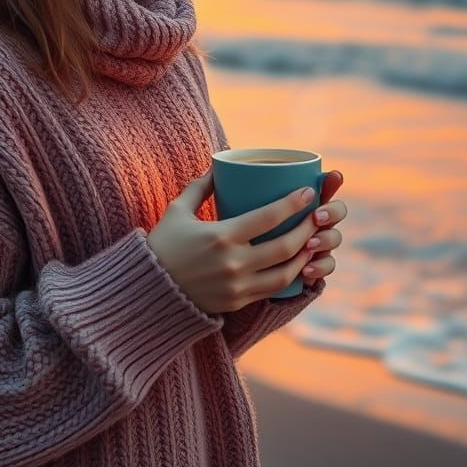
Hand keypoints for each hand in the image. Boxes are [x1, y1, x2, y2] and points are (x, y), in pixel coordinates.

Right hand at [146, 166, 344, 314]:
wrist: (148, 291)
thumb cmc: (162, 244)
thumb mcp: (178, 210)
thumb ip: (201, 186)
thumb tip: (219, 164)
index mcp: (221, 236)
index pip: (268, 218)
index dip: (293, 204)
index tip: (308, 192)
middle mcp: (233, 263)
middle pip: (285, 247)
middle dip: (308, 230)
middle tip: (318, 216)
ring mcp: (238, 287)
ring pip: (285, 274)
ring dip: (304, 256)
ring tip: (312, 241)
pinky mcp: (238, 302)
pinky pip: (273, 290)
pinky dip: (290, 276)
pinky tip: (297, 263)